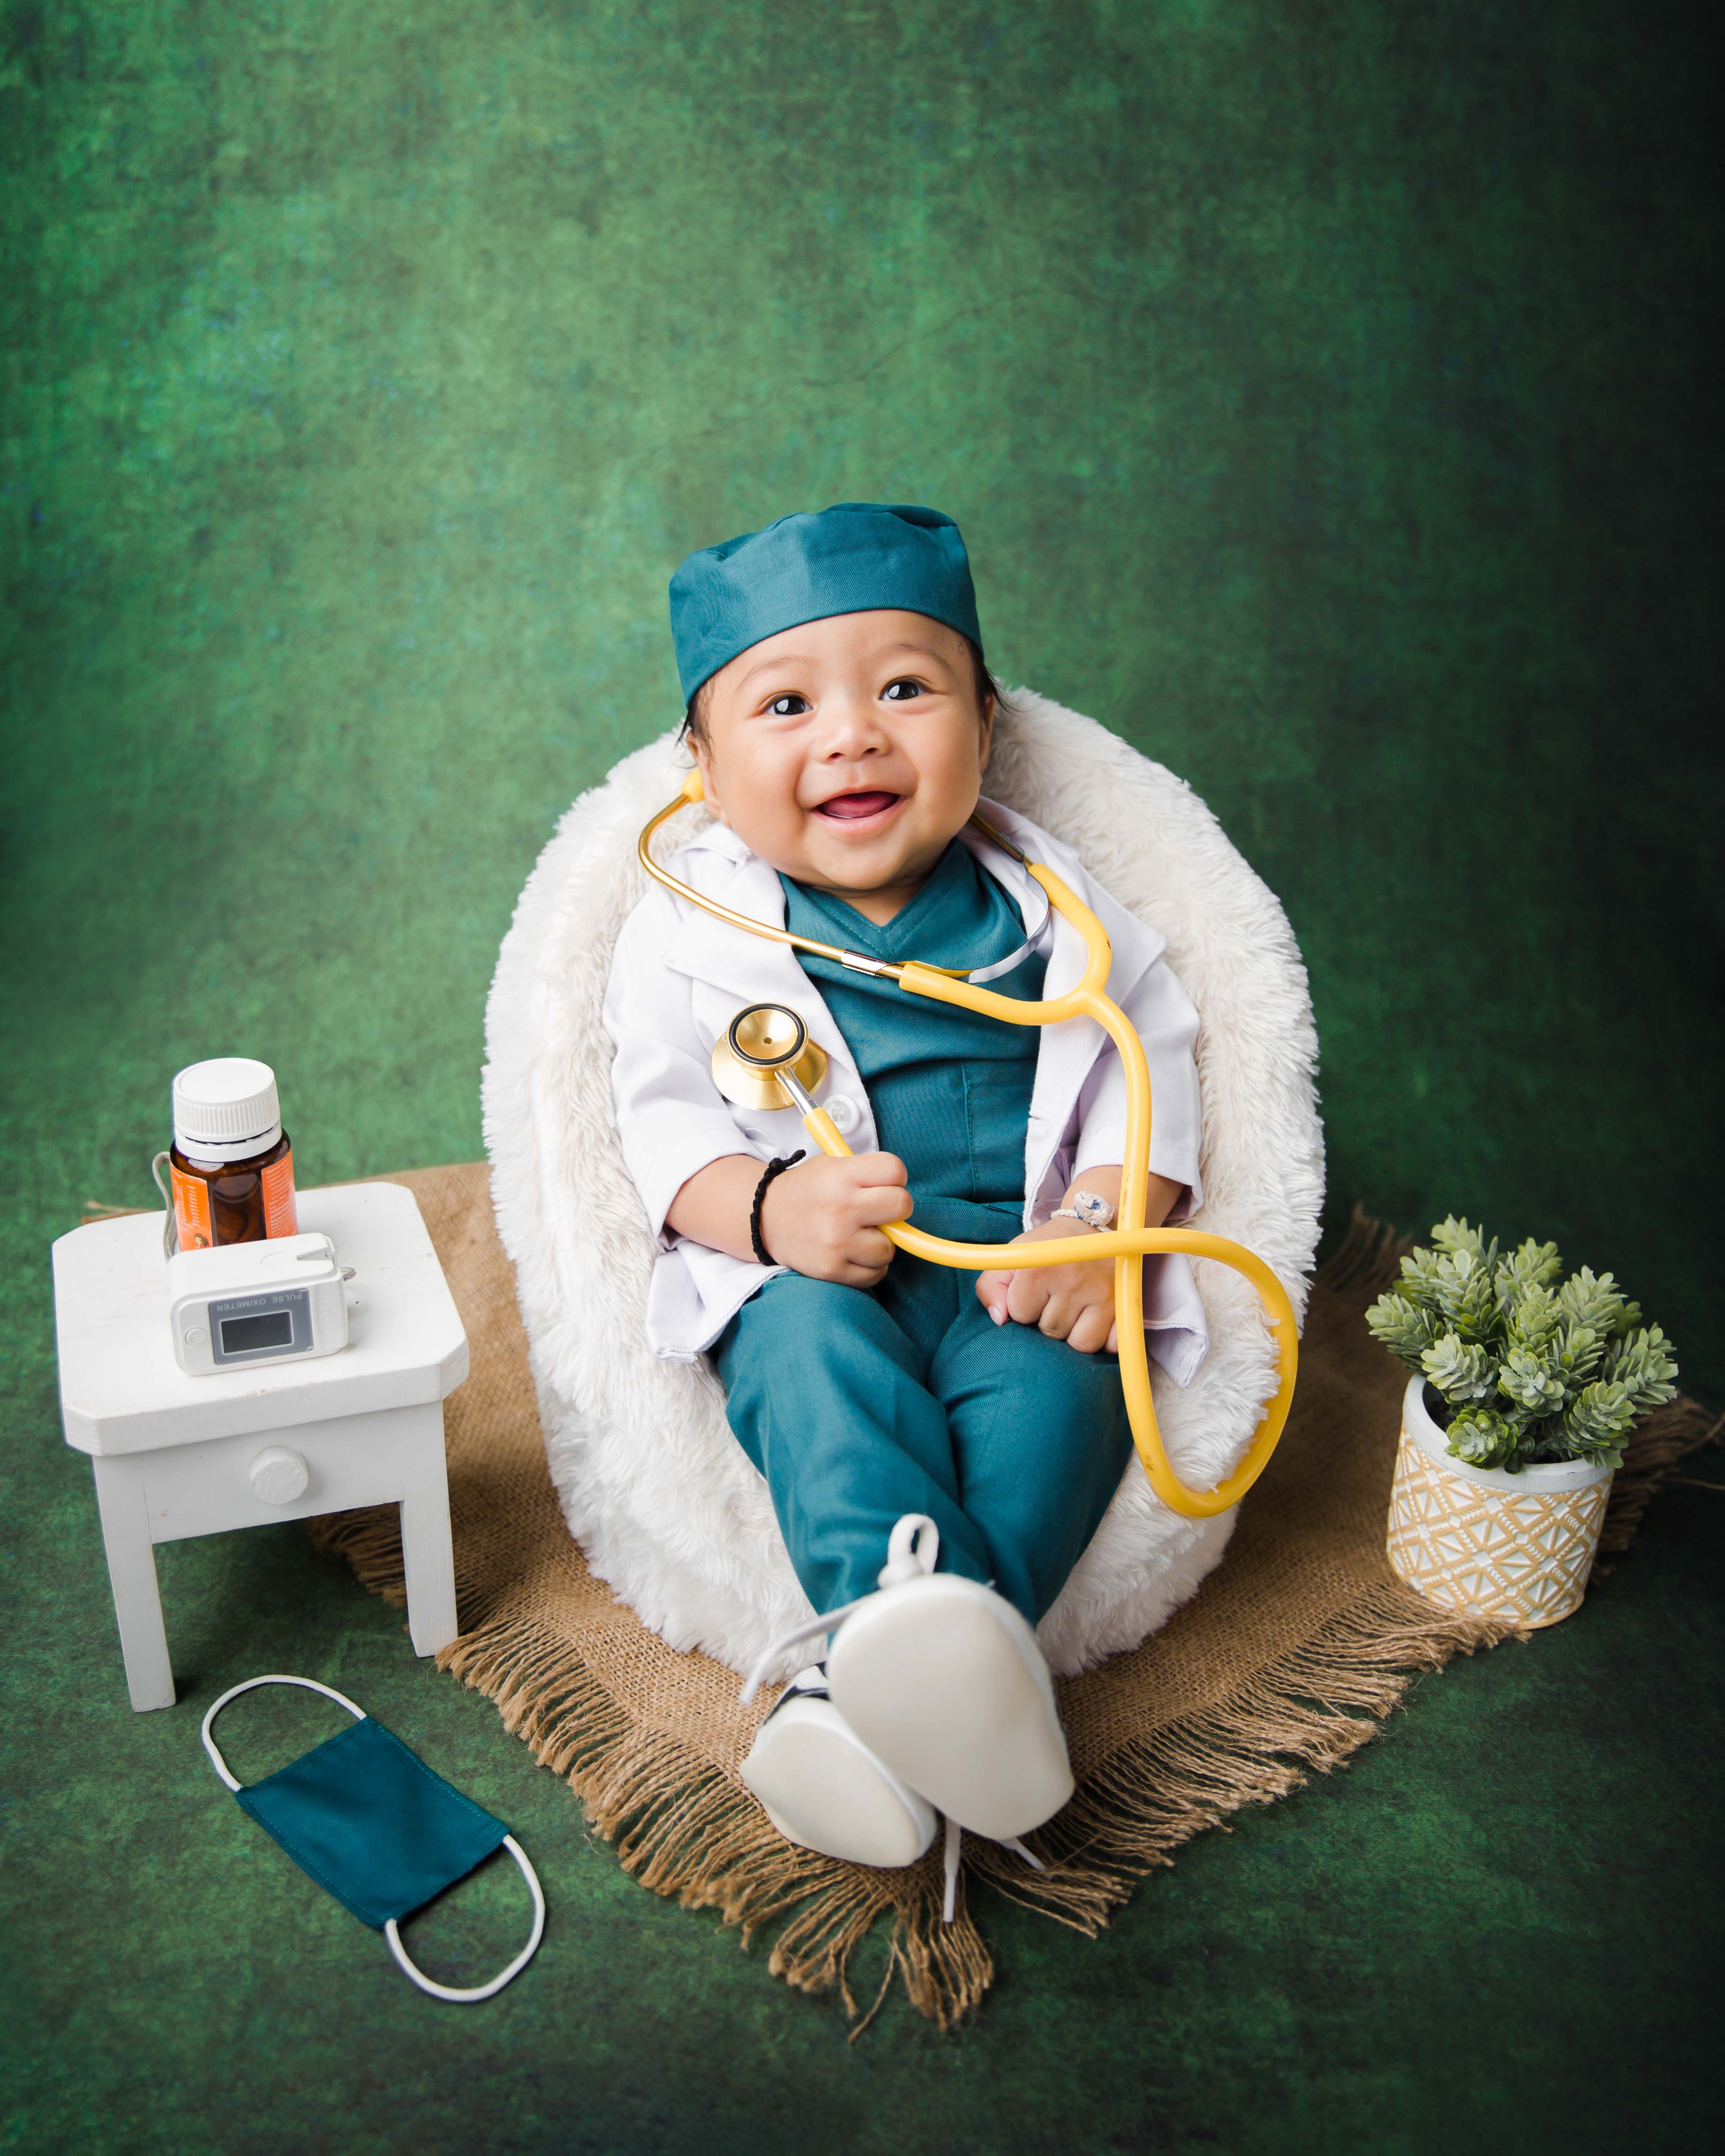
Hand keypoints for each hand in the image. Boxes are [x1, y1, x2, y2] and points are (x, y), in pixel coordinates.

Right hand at [759, 1151, 911, 1286]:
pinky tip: (853, 1252)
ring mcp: (836, 1242)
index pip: (894, 1170)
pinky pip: (875, 1274)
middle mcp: (840, 1208)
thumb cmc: (808, 1191)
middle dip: (896, 1209)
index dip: (896, 1177)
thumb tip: (903, 1192)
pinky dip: (869, 1266)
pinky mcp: (832, 1269)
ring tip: (860, 1235)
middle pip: (901, 1206)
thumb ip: (867, 1172)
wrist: (764, 1219)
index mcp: (841, 1175)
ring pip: (889, 1248)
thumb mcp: (831, 1165)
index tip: (885, 1184)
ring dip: (880, 1243)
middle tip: (880, 1211)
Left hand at [976, 1217, 1118, 1353]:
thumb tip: (999, 1319)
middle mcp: (1072, 1281)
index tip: (1035, 1290)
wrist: (1092, 1226)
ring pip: (1081, 1344)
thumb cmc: (1048, 1248)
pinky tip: (1097, 1318)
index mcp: (1038, 1268)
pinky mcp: (1125, 1305)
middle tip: (1058, 1297)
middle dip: (1050, 1319)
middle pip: (1051, 1331)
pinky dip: (1104, 1338)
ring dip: (1076, 1332)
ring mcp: (1103, 1294)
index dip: (1024, 1306)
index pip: (1020, 1315)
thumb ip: (991, 1286)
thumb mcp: (1013, 1257)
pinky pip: (1111, 1345)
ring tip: (1076, 1308)